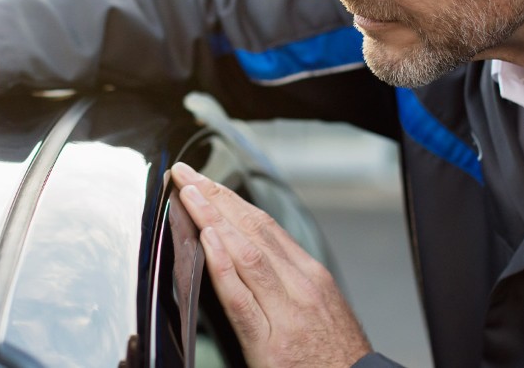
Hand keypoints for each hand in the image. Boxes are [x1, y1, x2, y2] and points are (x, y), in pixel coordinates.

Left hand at [170, 162, 370, 367]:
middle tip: (186, 173)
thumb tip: (251, 256)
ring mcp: (287, 313)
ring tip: (187, 194)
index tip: (204, 180)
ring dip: (212, 219)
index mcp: (311, 275)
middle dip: (216, 197)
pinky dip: (222, 266)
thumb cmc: (337, 357)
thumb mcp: (321, 309)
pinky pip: (241, 300)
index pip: (264, 224)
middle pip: (252, 228)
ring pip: (245, 253)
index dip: (230, 199)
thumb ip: (289, 282)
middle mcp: (301, 286)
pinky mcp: (271, 344)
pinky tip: (206, 242)